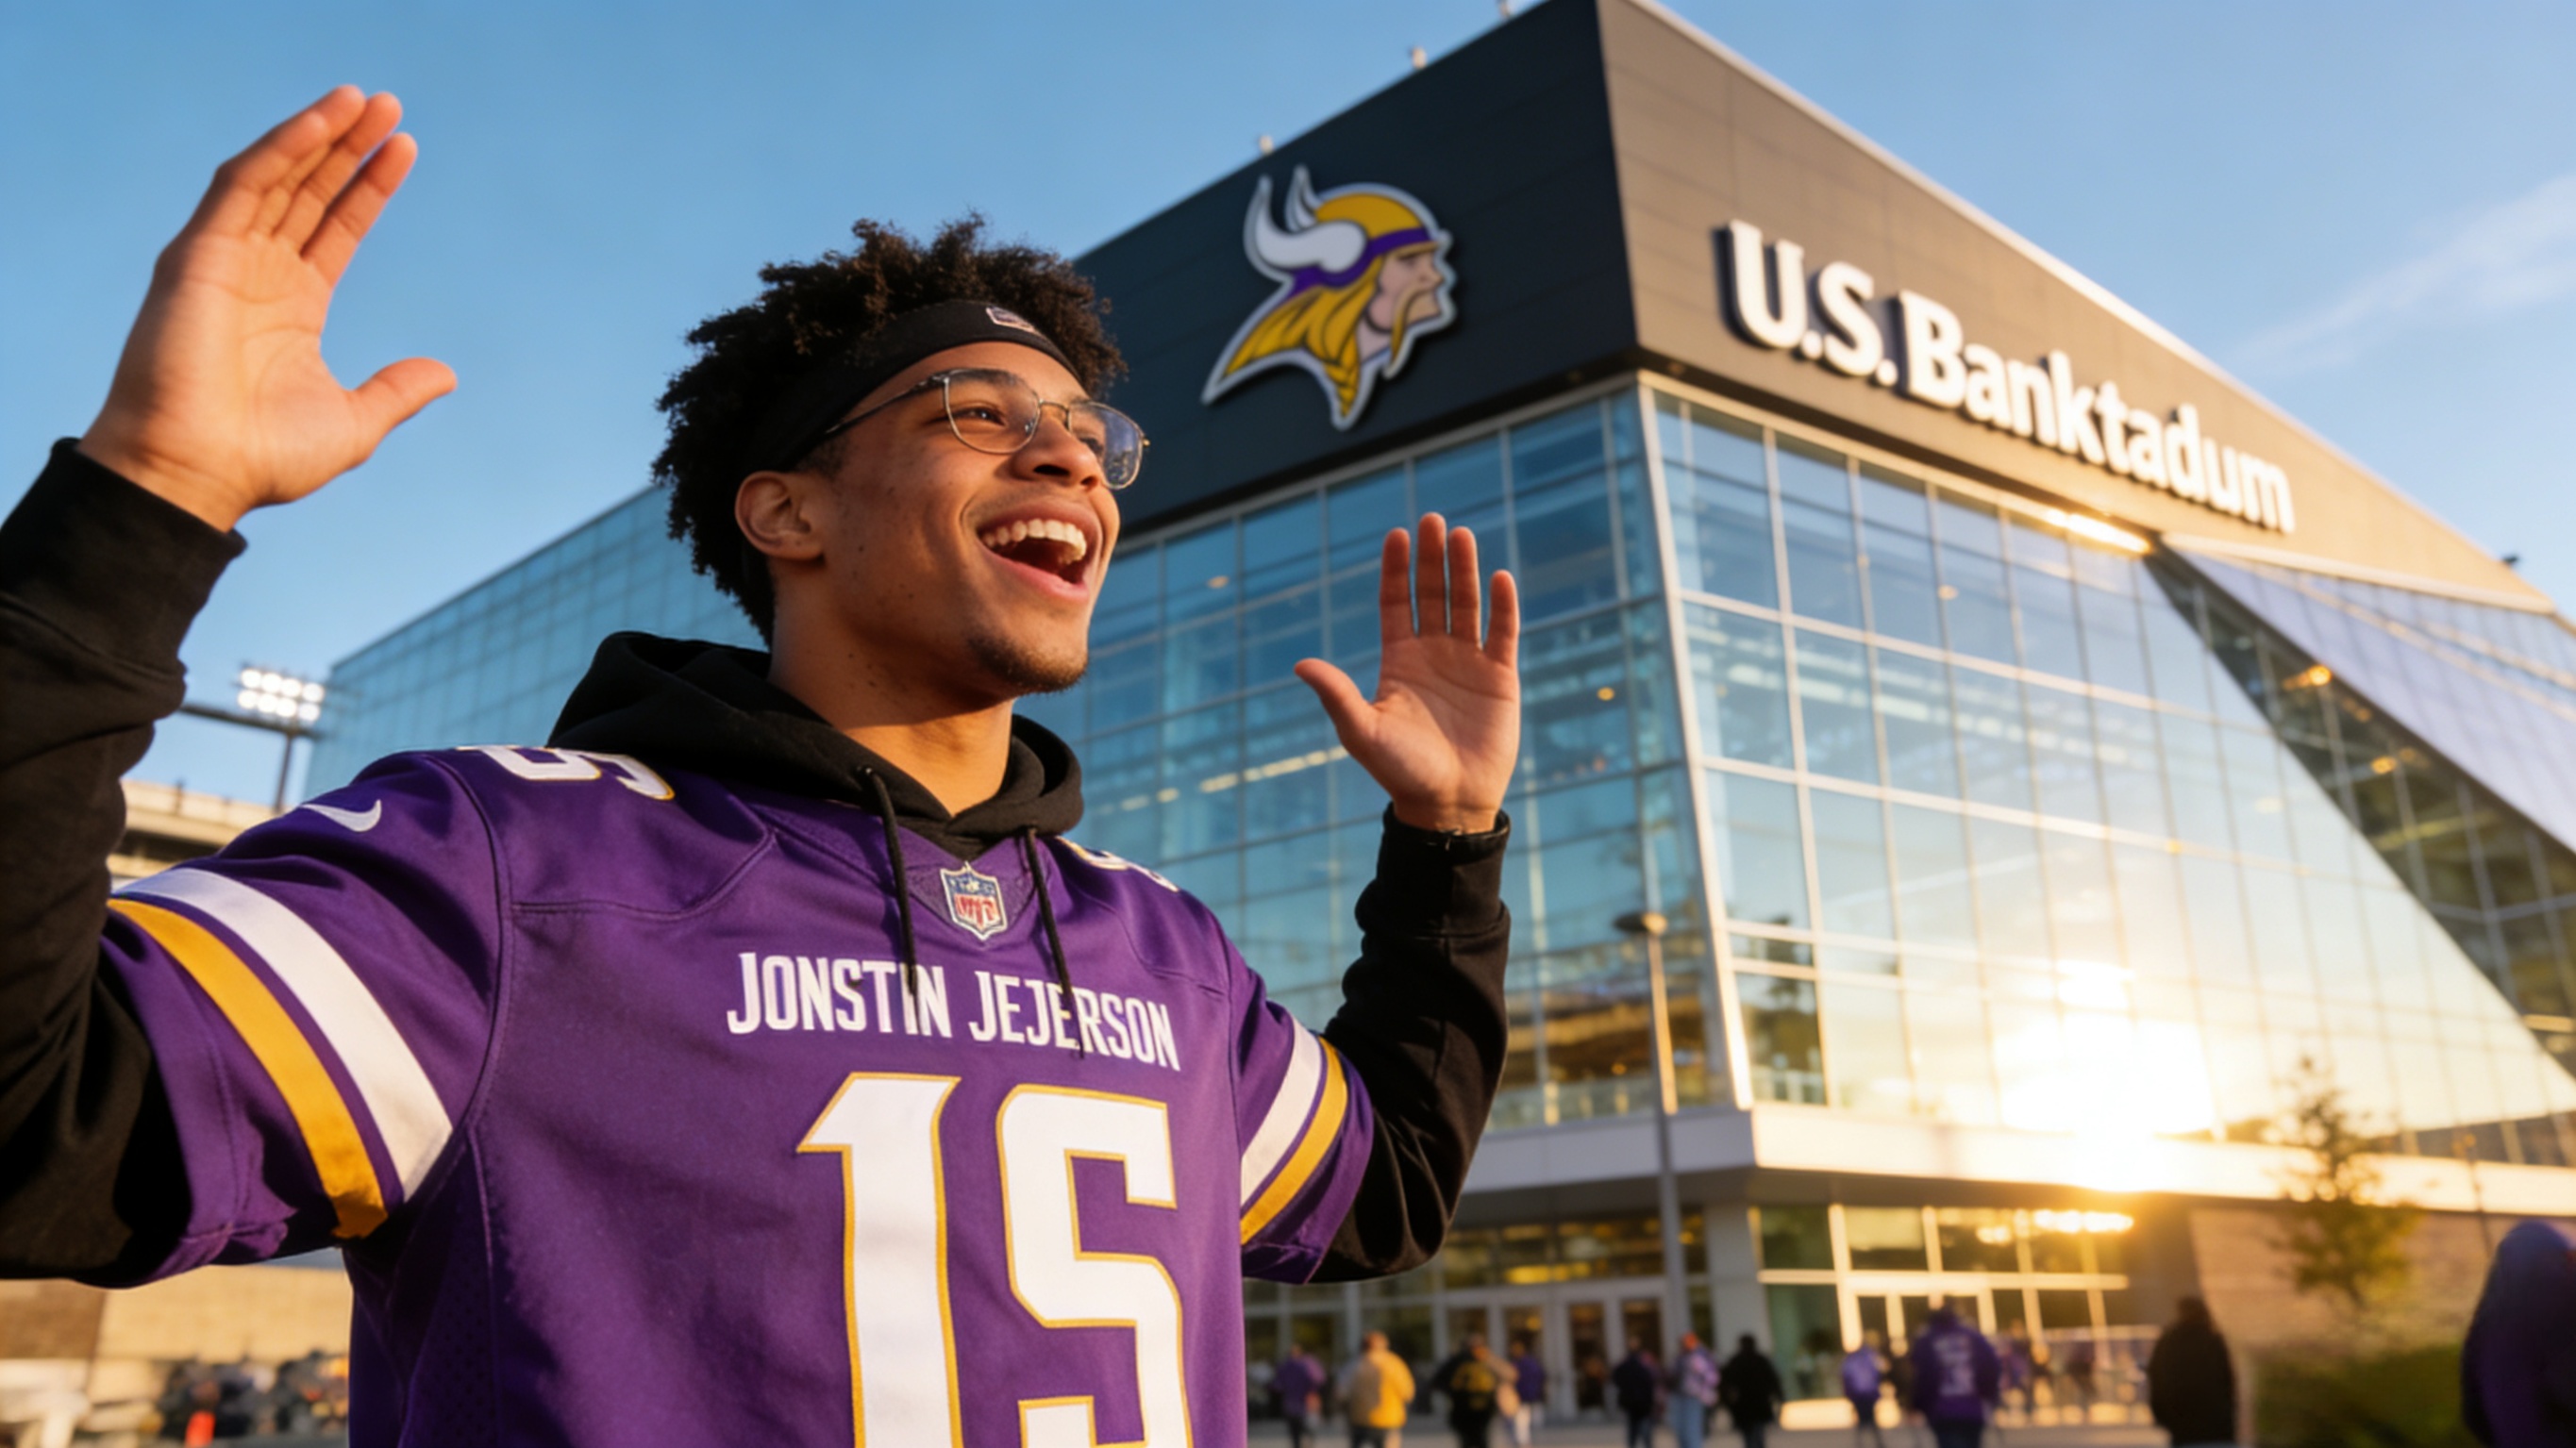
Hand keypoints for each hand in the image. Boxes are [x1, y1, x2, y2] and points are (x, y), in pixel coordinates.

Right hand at [78, 87, 453, 531]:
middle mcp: (259, 275)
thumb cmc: (263, 458)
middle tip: (390, 105)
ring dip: (317, 135)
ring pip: (277, 178)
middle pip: (310, 193)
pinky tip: (317, 123)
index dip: (369, 188)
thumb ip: (397, 390)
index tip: (405, 149)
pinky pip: (240, 186)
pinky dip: (278, 150)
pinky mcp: (197, 254)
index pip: (338, 229)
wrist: (198, 474)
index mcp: (293, 307)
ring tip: (362, 99)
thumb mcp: (353, 421)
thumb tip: (448, 373)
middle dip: (348, 148)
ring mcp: (226, 260)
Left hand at [1294, 514, 1519, 832]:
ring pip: (1467, 605)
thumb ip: (1335, 695)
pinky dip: (1502, 605)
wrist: (1447, 803)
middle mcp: (1433, 653)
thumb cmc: (1400, 771)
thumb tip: (1299, 665)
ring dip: (1464, 570)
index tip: (1398, 535)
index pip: (1396, 602)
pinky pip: (1502, 632)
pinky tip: (1499, 578)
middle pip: (1432, 593)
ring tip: (1462, 535)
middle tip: (1432, 520)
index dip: (1397, 569)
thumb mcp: (1361, 731)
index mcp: (1399, 660)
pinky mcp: (1500, 677)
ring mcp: (1468, 662)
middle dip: (1432, 558)